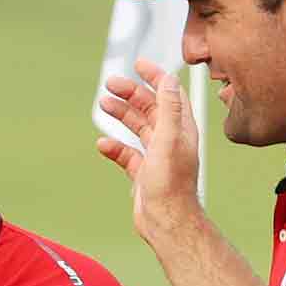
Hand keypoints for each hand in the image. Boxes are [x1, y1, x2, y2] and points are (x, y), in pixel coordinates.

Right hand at [95, 58, 203, 241]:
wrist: (166, 221)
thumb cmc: (171, 185)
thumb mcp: (168, 139)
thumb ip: (169, 107)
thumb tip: (169, 78)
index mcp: (181, 129)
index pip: (170, 94)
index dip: (156, 77)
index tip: (138, 64)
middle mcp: (171, 140)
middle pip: (150, 108)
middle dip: (131, 94)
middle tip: (111, 83)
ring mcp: (157, 156)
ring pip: (137, 128)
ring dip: (121, 114)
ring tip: (103, 103)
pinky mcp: (143, 173)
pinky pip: (126, 153)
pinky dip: (114, 146)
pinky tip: (103, 144)